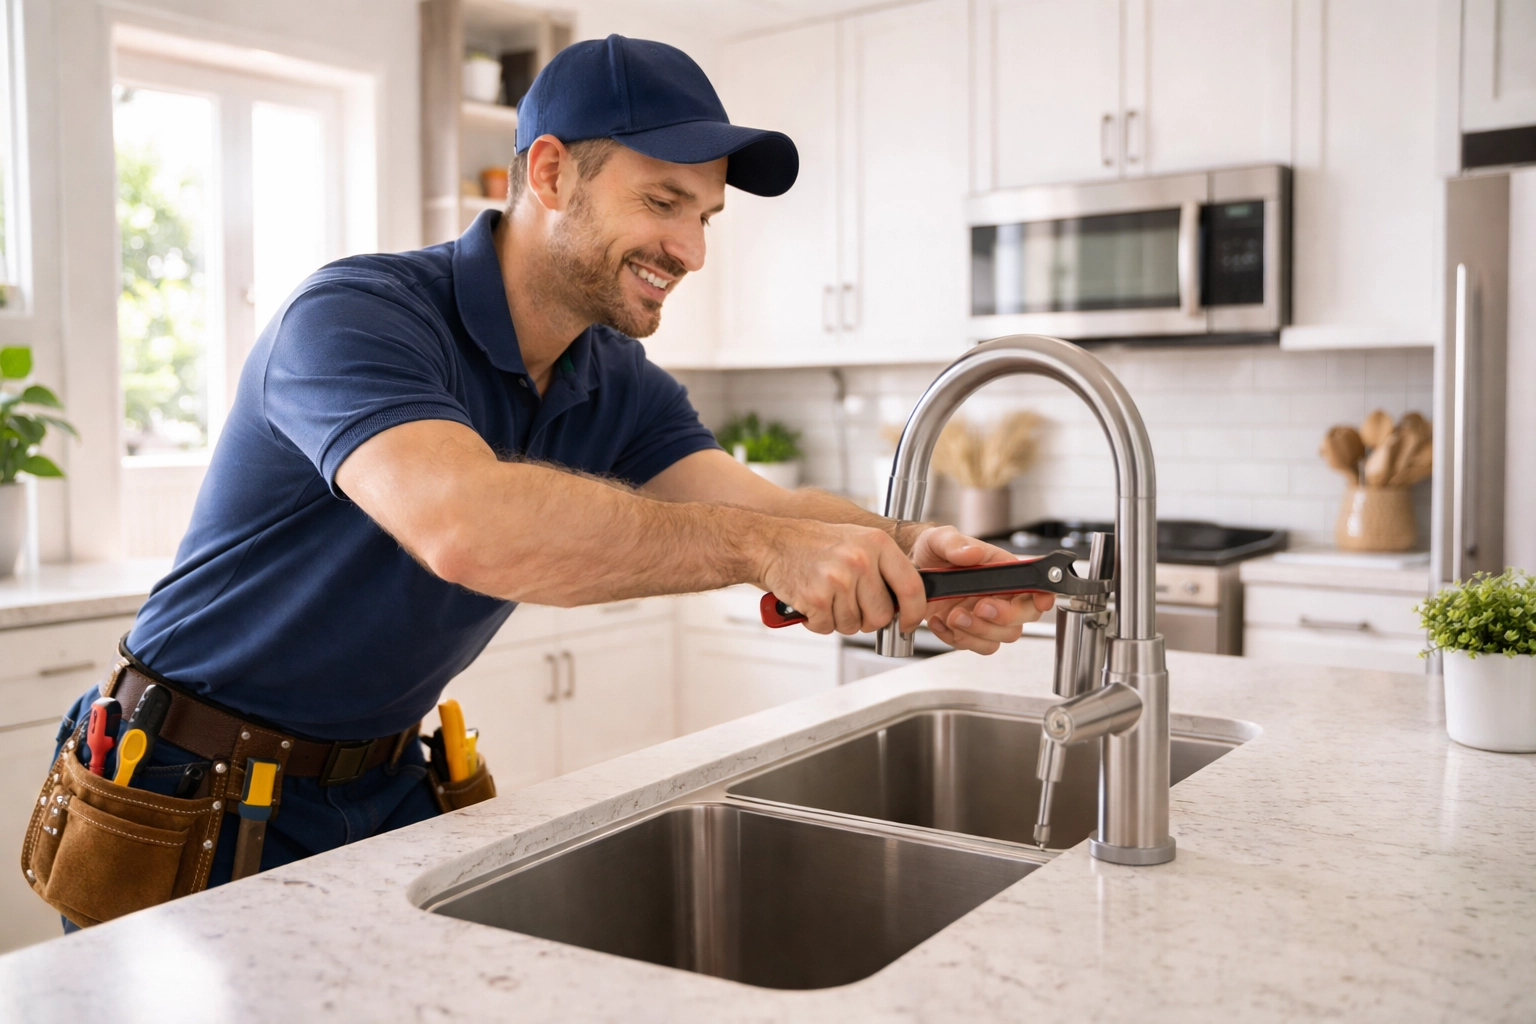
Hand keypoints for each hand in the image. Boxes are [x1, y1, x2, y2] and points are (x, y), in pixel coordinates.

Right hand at [758, 521, 926, 636]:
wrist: (771, 543)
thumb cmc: (812, 544)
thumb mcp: (857, 541)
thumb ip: (883, 568)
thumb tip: (907, 601)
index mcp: (877, 543)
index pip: (911, 587)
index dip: (914, 612)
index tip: (909, 623)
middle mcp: (860, 560)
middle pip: (882, 615)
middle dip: (866, 618)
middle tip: (848, 603)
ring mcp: (838, 580)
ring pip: (854, 625)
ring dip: (838, 619)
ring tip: (826, 596)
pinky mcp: (816, 598)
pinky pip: (827, 628)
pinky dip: (817, 622)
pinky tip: (811, 601)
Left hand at [910, 526, 1053, 654]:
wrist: (912, 568)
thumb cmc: (933, 550)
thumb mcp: (939, 539)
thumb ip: (954, 543)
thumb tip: (972, 553)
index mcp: (1002, 571)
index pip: (1034, 587)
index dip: (1042, 597)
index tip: (1040, 602)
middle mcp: (998, 596)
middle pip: (1021, 620)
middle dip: (1002, 618)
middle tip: (979, 607)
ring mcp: (983, 617)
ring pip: (997, 638)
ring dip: (976, 632)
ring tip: (952, 615)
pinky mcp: (966, 631)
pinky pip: (971, 645)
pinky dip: (954, 638)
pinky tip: (938, 621)